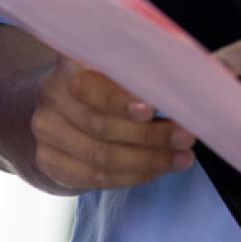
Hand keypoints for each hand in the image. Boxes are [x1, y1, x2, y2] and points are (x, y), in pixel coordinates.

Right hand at [31, 55, 195, 193]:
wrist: (63, 111)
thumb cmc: (106, 84)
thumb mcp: (118, 69)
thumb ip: (144, 73)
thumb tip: (195, 80)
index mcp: (68, 64)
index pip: (86, 85)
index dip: (118, 101)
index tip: (153, 109)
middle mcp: (51, 94)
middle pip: (99, 125)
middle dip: (149, 135)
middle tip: (186, 137)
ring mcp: (45, 129)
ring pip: (100, 156)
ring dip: (148, 160)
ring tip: (182, 158)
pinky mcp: (48, 160)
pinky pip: (95, 177)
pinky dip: (132, 176)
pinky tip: (156, 170)